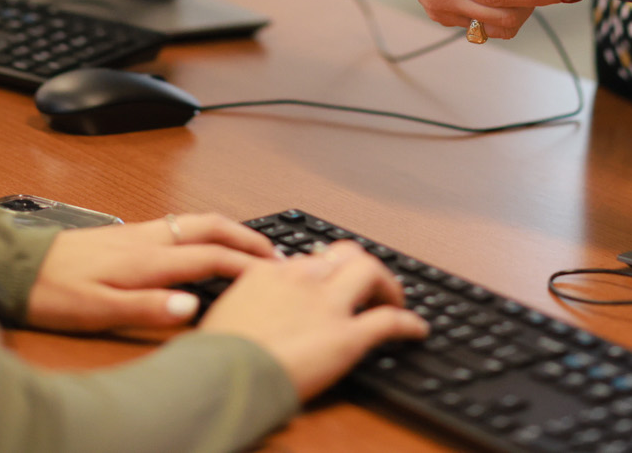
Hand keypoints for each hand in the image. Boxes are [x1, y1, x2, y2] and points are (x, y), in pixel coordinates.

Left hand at [24, 213, 278, 331]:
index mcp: (145, 257)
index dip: (245, 263)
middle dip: (246, 234)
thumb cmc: (52, 291)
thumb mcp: (97, 310)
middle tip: (275, 252)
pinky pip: (178, 224)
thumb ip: (147, 308)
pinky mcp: (125, 233)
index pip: (209, 255)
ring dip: (228, 229)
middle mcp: (145, 237)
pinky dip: (205, 230)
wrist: (15, 266)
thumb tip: (192, 307)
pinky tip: (203, 243)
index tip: (273, 273)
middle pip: (209, 224)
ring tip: (249, 245)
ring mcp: (136, 231)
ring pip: (194, 220)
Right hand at [199, 241, 430, 399]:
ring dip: (388, 284)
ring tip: (395, 299)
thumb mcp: (223, 316)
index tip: (329, 280)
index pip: (308, 260)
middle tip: (369, 283)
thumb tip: (253, 313)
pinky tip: (416, 330)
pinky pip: (388, 322)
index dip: (325, 270)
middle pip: (345, 254)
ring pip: (371, 273)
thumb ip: (246, 305)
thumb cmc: (215, 355)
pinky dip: (408, 323)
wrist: (222, 376)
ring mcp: (327, 306)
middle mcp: (302, 280)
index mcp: (269, 274)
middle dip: (361, 265)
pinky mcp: (347, 337)